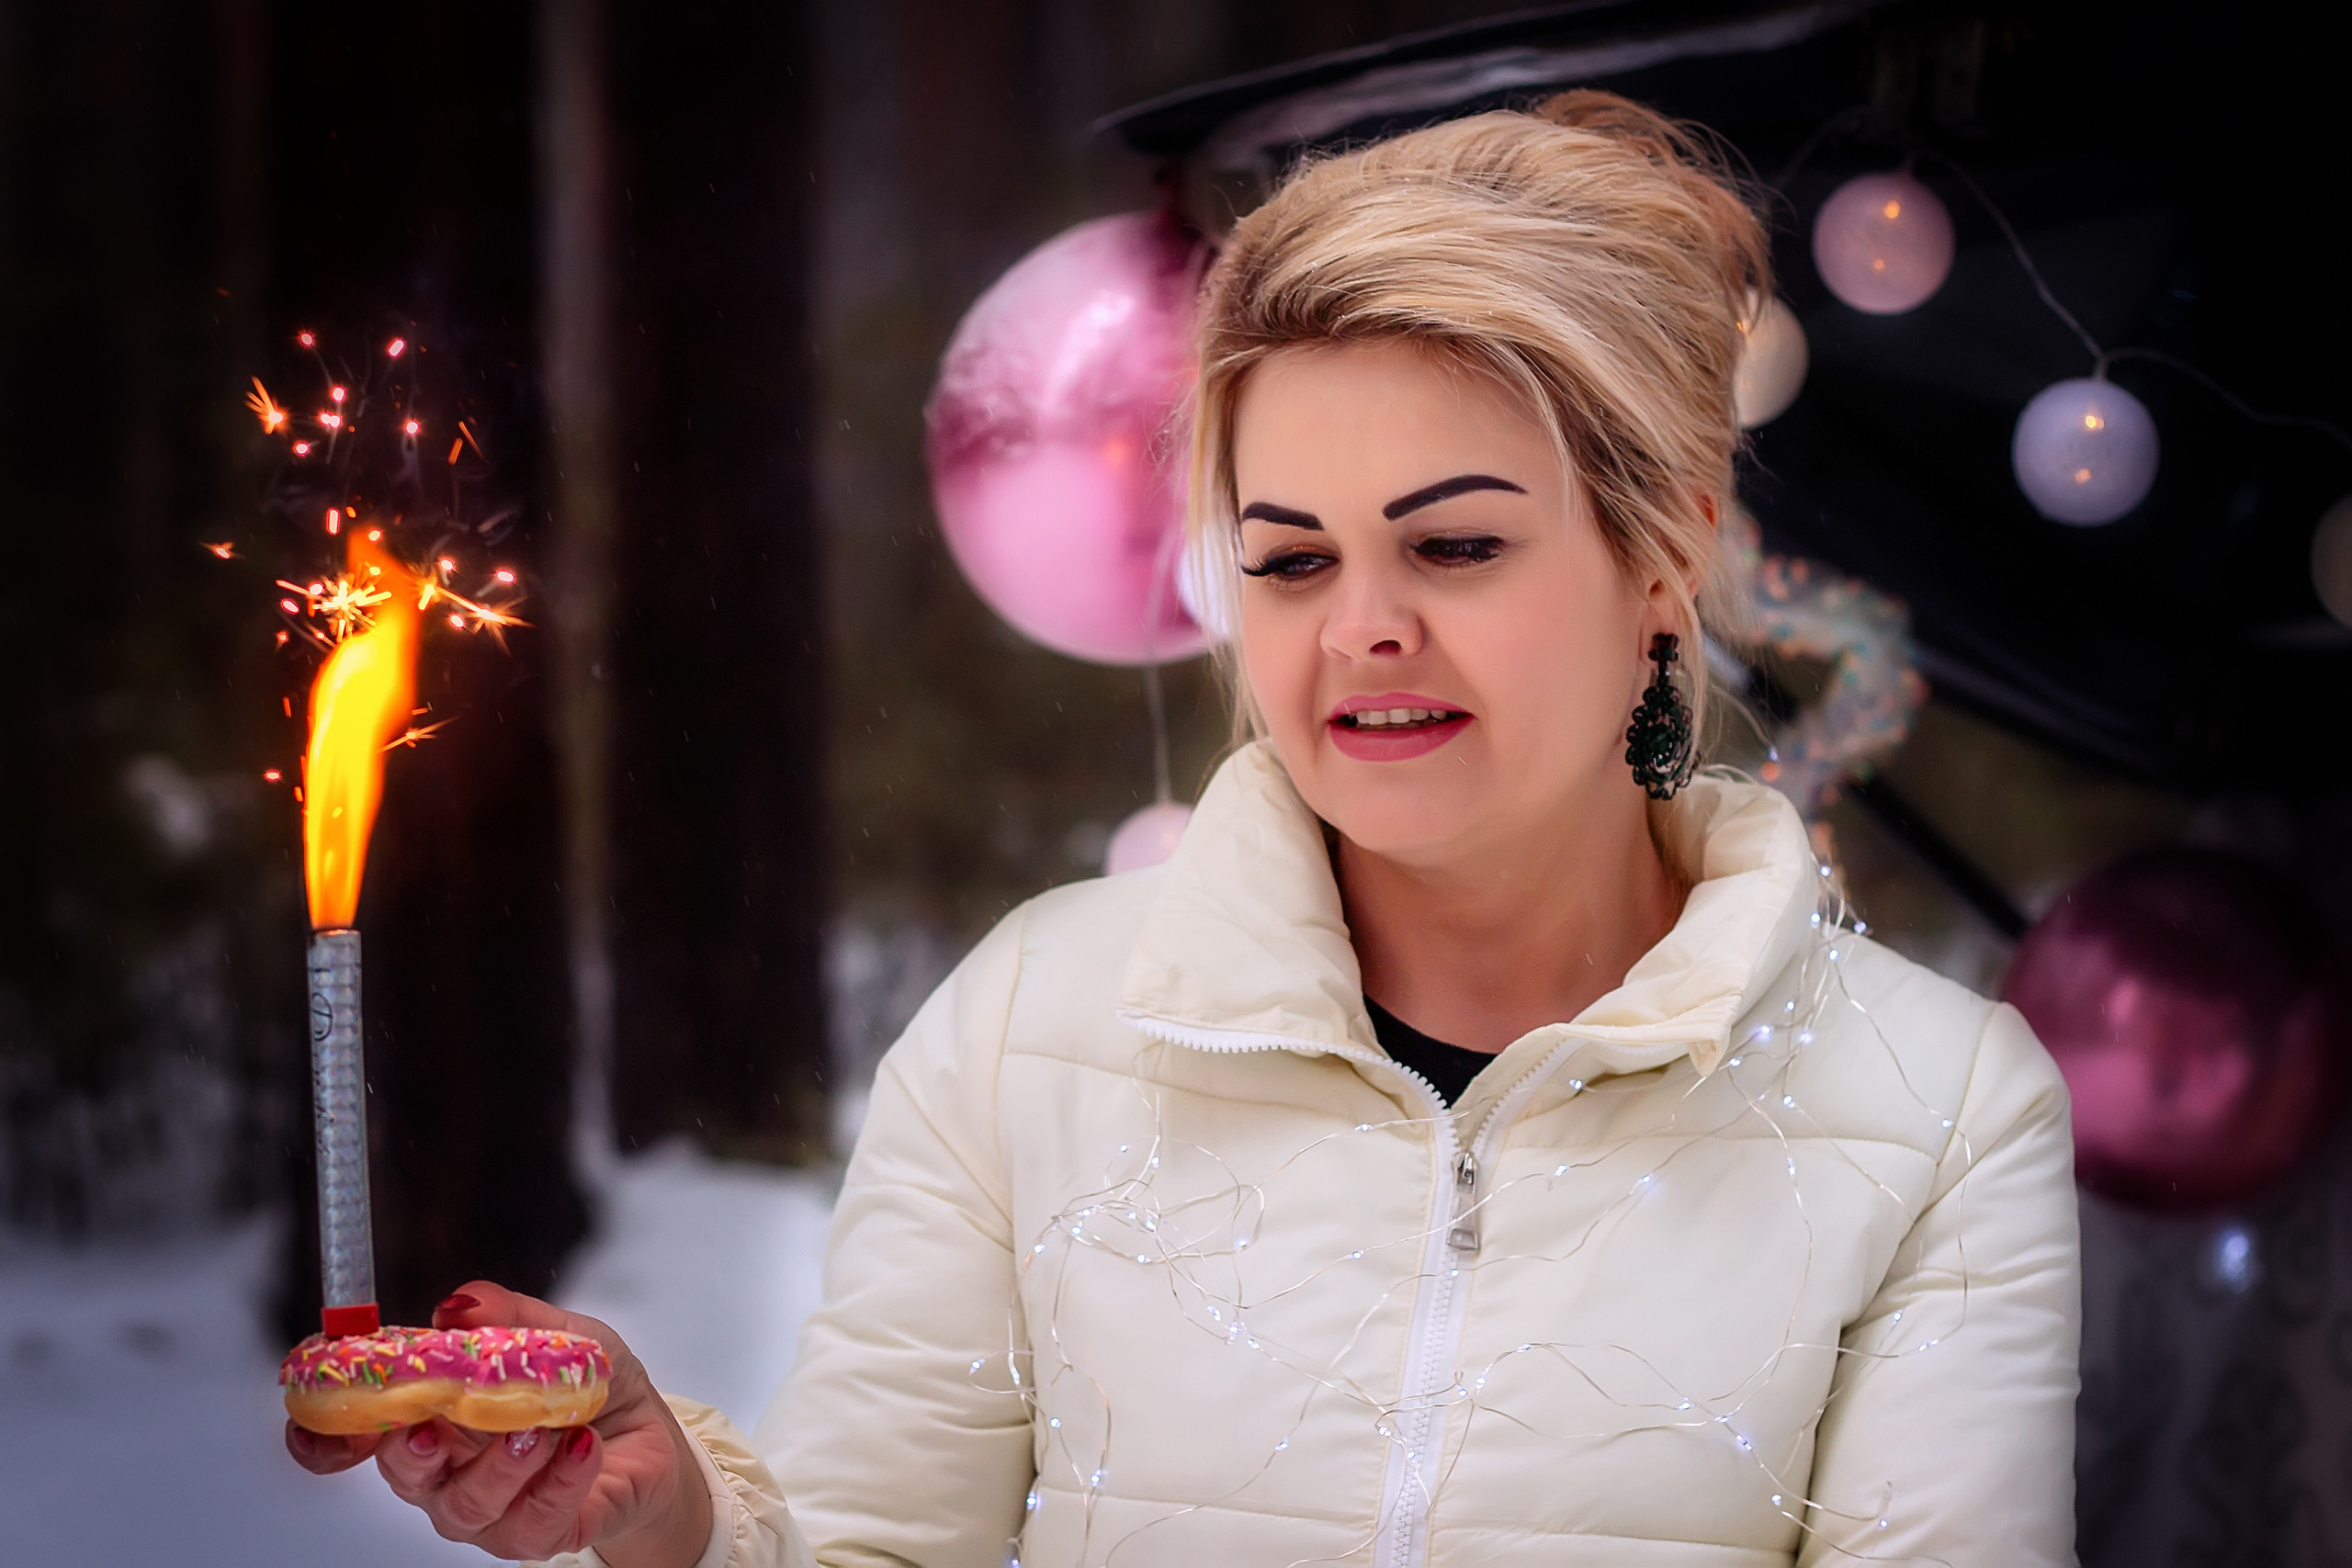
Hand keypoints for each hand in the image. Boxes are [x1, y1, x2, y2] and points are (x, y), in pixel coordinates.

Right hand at [284, 1282, 713, 1566]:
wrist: (651, 1434)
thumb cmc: (587, 1382)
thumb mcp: (559, 1332)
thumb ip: (506, 1317)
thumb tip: (455, 1305)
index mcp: (434, 1415)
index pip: (358, 1436)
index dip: (328, 1434)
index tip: (319, 1416)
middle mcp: (447, 1471)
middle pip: (403, 1475)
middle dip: (412, 1453)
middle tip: (437, 1426)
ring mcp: (488, 1512)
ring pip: (464, 1507)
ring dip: (498, 1468)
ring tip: (539, 1431)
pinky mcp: (537, 1536)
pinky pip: (533, 1523)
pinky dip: (559, 1482)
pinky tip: (582, 1447)